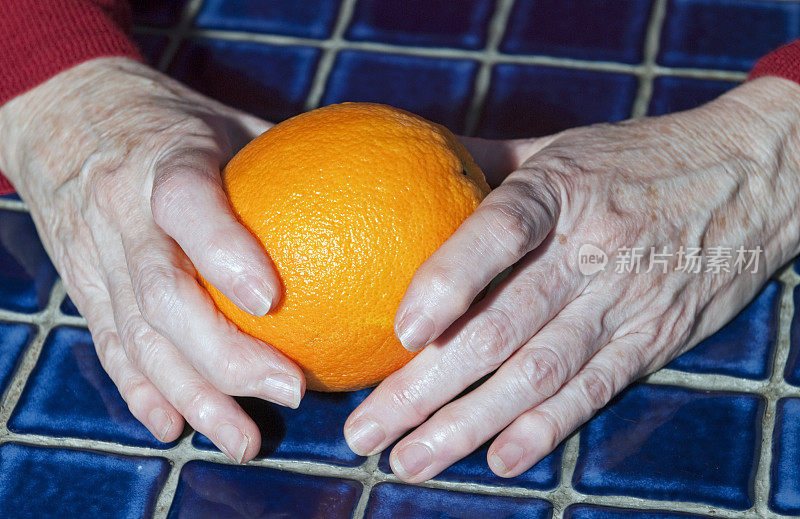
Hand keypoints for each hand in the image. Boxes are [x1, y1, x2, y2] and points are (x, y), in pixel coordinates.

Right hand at [0, 58, 305, 462]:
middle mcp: (123, 214)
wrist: (67, 116)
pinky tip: (178, 425)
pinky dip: (144, 392)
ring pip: (137, 339)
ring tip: (245, 439)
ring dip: (194, 395)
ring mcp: (96, 258)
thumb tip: (370, 187)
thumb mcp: (227, 121)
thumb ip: (285, 158)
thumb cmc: (169, 120)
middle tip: (293, 390)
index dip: (223, 251)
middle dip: (226, 354)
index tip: (273, 300)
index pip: (186, 205)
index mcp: (163, 161)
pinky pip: (112, 348)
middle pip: (162, 294)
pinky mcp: (84, 289)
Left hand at [344, 76, 799, 480]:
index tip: (399, 333)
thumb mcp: (559, 147)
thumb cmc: (635, 159)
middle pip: (500, 327)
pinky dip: (544, 429)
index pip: (499, 232)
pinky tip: (498, 459)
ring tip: (411, 460)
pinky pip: (593, 391)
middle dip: (426, 388)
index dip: (448, 281)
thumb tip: (405, 175)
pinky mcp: (652, 339)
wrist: (751, 177)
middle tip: (366, 430)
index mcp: (559, 189)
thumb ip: (483, 166)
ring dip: (469, 425)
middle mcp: (590, 250)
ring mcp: (624, 301)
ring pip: (538, 374)